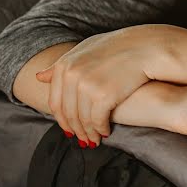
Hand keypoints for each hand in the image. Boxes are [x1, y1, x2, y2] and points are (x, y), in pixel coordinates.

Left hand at [35, 27, 158, 146]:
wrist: (147, 47)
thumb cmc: (119, 47)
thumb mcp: (87, 49)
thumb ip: (62, 64)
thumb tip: (39, 77)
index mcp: (65, 65)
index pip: (56, 102)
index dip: (62, 119)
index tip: (69, 129)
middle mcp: (72, 75)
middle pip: (67, 113)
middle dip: (74, 130)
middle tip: (82, 139)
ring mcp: (87, 85)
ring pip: (81, 120)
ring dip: (88, 133)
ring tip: (94, 140)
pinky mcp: (103, 96)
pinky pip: (97, 120)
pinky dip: (100, 129)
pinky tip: (106, 132)